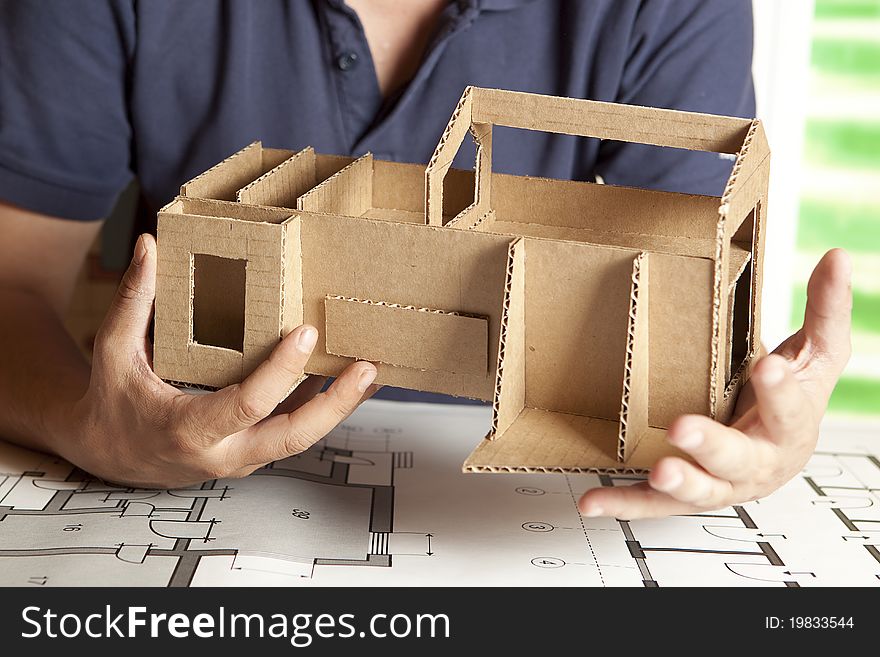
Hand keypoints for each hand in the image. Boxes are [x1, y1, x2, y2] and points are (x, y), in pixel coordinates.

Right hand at [55, 234, 377, 487]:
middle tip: (366, 367)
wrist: (112, 456)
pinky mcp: (253, 455)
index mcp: (188, 429)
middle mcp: (222, 453)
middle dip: (336, 404)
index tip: (304, 332)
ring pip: (301, 439)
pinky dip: (321, 407)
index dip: (281, 371)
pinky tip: (345, 381)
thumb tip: (147, 246)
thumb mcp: (113, 352)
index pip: (247, 404)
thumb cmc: (112, 404)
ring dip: (338, 406)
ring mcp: (242, 459)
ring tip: (370, 370)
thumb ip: (133, 300)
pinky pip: (293, 433)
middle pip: (293, 438)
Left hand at [578, 249, 851, 518]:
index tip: (765, 367)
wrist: (779, 450)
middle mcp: (757, 463)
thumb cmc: (793, 400)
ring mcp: (721, 483)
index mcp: (790, 427)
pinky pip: (655, 505)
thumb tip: (837, 257)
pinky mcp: (687, 494)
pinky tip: (593, 501)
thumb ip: (826, 309)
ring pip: (701, 491)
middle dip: (712, 444)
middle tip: (684, 428)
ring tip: (657, 472)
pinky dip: (624, 503)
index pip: (790, 409)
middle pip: (738, 458)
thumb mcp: (815, 354)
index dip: (779, 391)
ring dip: (677, 483)